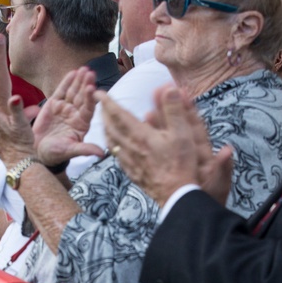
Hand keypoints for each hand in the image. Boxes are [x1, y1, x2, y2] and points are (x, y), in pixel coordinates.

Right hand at [31, 66, 102, 164]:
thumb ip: (85, 149)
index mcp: (82, 124)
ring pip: (74, 92)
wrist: (39, 151)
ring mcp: (66, 108)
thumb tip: (102, 154)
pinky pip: (62, 91)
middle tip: (90, 73)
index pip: (88, 108)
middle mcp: (76, 114)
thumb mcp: (70, 151)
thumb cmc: (56, 154)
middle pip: (82, 97)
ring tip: (84, 69)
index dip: (90, 98)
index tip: (92, 88)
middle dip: (86, 84)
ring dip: (79, 81)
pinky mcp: (54, 104)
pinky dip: (67, 82)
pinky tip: (72, 73)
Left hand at [101, 86, 232, 206]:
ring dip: (105, 129)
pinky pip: (116, 155)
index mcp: (140, 135)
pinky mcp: (132, 172)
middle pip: (110, 127)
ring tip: (104, 122)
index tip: (98, 93)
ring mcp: (129, 161)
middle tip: (100, 104)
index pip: (118, 114)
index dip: (107, 102)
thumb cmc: (180, 164)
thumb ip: (174, 109)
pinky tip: (114, 147)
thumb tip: (169, 88)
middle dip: (103, 113)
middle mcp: (130, 147)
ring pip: (110, 142)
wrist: (175, 194)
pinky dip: (111, 145)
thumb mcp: (183, 133)